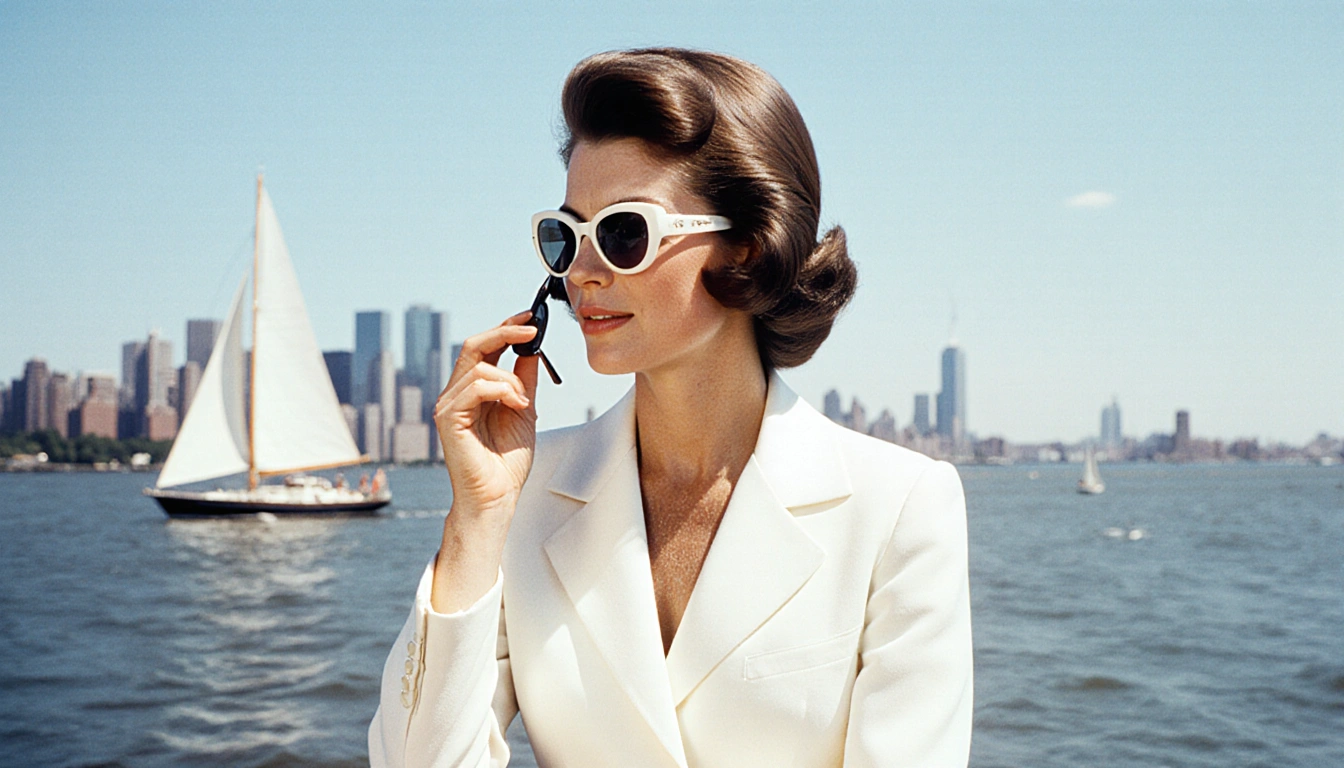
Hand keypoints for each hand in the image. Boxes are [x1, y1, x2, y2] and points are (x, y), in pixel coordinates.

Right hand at [433, 312, 540, 521]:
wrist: (498, 497)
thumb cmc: (507, 463)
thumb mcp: (524, 411)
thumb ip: (524, 381)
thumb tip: (533, 350)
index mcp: (472, 391)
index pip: (483, 348)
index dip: (505, 328)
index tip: (530, 318)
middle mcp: (455, 394)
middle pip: (473, 345)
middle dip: (504, 331)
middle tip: (532, 330)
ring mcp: (448, 405)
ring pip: (479, 366)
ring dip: (511, 378)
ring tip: (524, 401)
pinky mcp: (448, 418)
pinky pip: (475, 386)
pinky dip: (502, 389)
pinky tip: (516, 405)